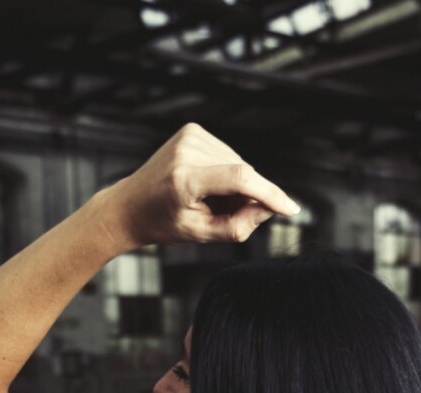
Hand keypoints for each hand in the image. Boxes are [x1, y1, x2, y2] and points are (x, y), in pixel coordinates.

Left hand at [96, 121, 299, 251]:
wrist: (130, 205)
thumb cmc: (162, 223)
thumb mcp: (200, 234)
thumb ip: (237, 226)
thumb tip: (268, 209)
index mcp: (185, 179)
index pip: (240, 179)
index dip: (269, 193)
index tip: (291, 208)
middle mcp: (187, 150)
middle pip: (242, 171)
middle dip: (249, 196)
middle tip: (233, 217)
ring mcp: (190, 135)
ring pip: (238, 163)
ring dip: (238, 185)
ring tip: (213, 203)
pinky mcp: (193, 130)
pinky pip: (227, 154)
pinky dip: (228, 173)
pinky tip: (210, 187)